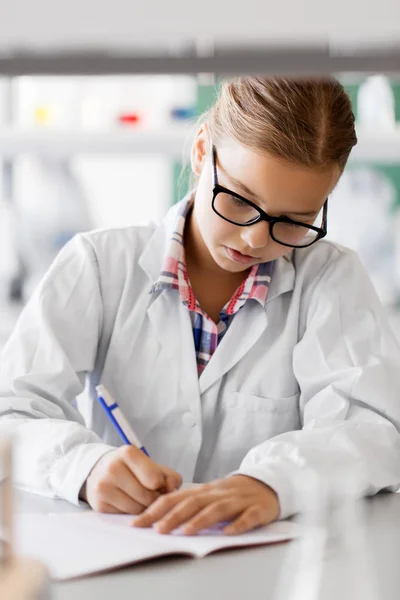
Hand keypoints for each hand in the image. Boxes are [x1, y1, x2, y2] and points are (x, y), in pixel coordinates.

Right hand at [81, 446, 181, 513]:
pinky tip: (127, 502)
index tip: (156, 483)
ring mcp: (103, 486)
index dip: (160, 485)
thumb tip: (172, 491)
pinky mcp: (99, 504)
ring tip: (139, 497)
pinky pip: (124, 516)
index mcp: (128, 453)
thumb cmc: (131, 468)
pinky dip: (130, 513)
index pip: (154, 479)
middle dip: (153, 499)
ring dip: (143, 508)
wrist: (98, 470)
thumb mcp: (151, 465)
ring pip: (136, 510)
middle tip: (149, 493)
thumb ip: (169, 476)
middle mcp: (113, 467)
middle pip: (146, 497)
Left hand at [132, 475, 279, 534]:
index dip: (155, 510)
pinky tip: (228, 533)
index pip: (174, 498)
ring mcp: (238, 500)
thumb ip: (186, 504)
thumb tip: (156, 519)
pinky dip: (238, 524)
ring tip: (186, 532)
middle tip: (157, 529)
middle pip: (193, 503)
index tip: (136, 523)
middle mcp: (217, 493)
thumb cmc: (231, 494)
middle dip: (173, 516)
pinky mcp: (257, 509)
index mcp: (203, 491)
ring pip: (217, 509)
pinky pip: (247, 517)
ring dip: (201, 520)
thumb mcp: (207, 495)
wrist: (266, 484)